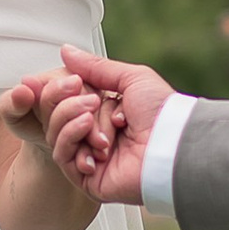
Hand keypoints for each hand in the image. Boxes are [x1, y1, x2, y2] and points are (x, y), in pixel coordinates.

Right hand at [1, 47, 175, 208]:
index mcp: (104, 113)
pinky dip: (71, 138)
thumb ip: (95, 67)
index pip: (66, 100)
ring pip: (56, 134)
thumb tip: (66, 50)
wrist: (172, 143)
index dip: (62, 90)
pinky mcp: (87, 179)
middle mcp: (95, 135)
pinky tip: (92, 135)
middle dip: (68, 104)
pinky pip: (62, 156)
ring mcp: (90, 157)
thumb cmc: (161, 113)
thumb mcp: (130, 78)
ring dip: (71, 120)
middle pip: (57, 116)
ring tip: (92, 117)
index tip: (72, 81)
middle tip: (91, 100)